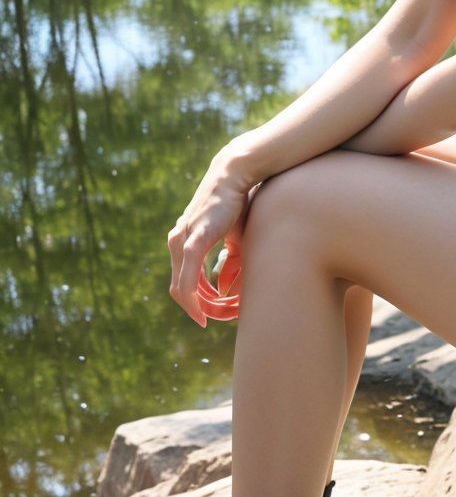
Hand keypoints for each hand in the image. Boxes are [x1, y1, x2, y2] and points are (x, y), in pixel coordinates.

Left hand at [167, 149, 255, 326]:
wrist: (236, 175)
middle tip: (211, 321)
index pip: (183, 281)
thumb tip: (225, 288)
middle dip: (195, 309)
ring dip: (195, 306)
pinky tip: (202, 308)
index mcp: (184, 241)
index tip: (212, 313)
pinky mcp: (194, 238)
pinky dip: (193, 295)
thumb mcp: (235, 238)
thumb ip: (230, 262)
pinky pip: (189, 274)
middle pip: (179, 288)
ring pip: (181, 285)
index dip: (196, 301)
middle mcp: (177, 241)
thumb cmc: (238, 203)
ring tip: (212, 317)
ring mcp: (183, 239)